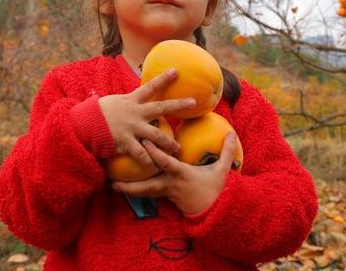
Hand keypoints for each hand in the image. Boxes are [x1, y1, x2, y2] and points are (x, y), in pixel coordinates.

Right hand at [99, 69, 195, 173]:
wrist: (82, 125)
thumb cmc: (97, 114)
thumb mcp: (113, 103)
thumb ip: (126, 103)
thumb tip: (132, 99)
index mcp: (132, 101)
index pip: (150, 86)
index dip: (164, 78)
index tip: (177, 71)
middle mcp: (135, 112)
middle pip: (161, 107)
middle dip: (179, 105)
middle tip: (194, 103)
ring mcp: (132, 128)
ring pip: (157, 135)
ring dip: (169, 143)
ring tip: (179, 149)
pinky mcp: (126, 142)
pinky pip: (142, 155)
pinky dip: (149, 162)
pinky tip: (156, 168)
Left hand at [111, 132, 238, 214]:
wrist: (214, 212)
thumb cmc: (216, 189)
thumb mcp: (223, 170)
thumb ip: (226, 151)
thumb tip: (232, 133)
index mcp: (183, 175)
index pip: (167, 164)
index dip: (156, 154)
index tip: (144, 142)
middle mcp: (172, 184)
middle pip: (149, 185)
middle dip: (132, 184)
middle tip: (114, 181)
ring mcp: (167, 193)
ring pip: (146, 192)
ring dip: (130, 190)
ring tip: (113, 186)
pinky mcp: (166, 198)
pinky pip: (149, 193)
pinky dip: (138, 191)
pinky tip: (125, 187)